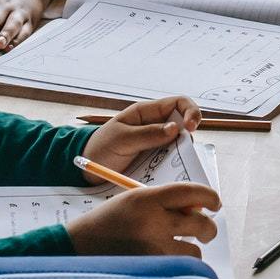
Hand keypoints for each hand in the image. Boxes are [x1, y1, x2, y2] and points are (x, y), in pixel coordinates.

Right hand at [64, 182, 221, 257]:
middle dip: (209, 228)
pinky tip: (168, 260)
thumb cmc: (111, 221)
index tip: (215, 203)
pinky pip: (180, 268)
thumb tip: (199, 210)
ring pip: (194, 251)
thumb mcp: (135, 200)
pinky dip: (179, 265)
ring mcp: (153, 249)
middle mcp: (153, 221)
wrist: (78, 246)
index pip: (192, 192)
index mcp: (148, 198)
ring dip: (191, 250)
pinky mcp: (151, 268)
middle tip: (206, 230)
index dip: (210, 197)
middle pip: (200, 223)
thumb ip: (166, 202)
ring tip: (178, 248)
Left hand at [81, 96, 203, 171]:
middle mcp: (156, 126)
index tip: (192, 128)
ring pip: (180, 146)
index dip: (191, 111)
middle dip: (188, 137)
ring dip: (182, 154)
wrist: (87, 169)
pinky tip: (169, 175)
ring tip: (175, 165)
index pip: (179, 103)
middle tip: (184, 151)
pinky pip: (171, 162)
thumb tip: (176, 128)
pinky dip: (174, 167)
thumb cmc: (101, 147)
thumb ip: (147, 134)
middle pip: (184, 125)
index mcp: (147, 112)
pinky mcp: (155, 161)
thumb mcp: (121, 139)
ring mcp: (157, 144)